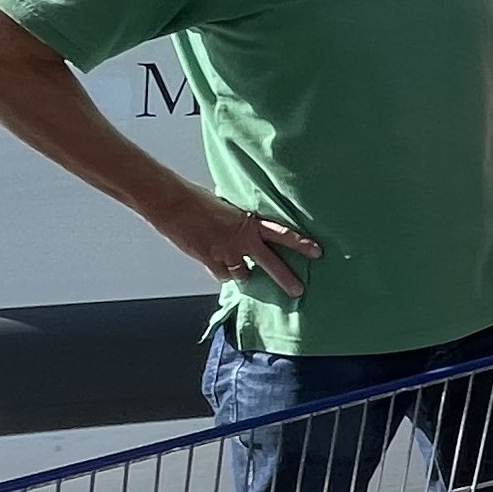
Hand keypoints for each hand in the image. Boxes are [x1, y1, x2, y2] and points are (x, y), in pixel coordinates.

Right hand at [151, 189, 319, 297]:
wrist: (175, 205)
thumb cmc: (200, 200)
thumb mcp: (230, 208)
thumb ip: (242, 221)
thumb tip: (247, 227)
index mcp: (250, 223)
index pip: (282, 234)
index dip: (301, 243)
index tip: (318, 252)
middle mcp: (242, 240)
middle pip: (271, 264)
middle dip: (286, 279)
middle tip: (299, 290)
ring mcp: (226, 253)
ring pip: (244, 275)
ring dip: (245, 275)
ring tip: (246, 275)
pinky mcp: (210, 261)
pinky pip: (223, 275)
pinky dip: (225, 274)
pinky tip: (222, 269)